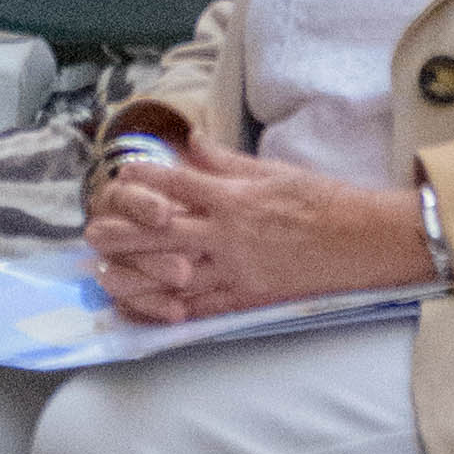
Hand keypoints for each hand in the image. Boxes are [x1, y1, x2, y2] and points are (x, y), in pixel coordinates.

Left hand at [84, 131, 420, 324]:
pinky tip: (147, 310)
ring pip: (174, 274)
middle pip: (163, 233)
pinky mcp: (249, 297)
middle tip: (90, 233)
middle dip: (123, 233)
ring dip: (136, 275)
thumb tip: (191, 143)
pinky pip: (203, 307)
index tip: (119, 179)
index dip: (144, 182)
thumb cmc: (323, 202)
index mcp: (234, 197)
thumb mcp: (273, 170)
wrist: (363, 242)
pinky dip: (172, 310)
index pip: (177, 186)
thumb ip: (226, 161)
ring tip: (105, 273)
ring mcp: (237, 269)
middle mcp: (229, 234)